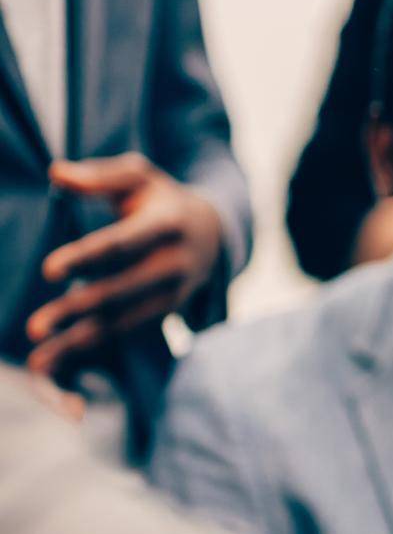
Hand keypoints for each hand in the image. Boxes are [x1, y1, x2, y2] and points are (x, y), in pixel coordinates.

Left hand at [26, 154, 223, 379]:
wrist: (215, 234)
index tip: (49, 271)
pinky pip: (124, 331)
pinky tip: (56, 360)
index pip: (121, 245)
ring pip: (122, 320)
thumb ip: (100, 175)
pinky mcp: (166, 313)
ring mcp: (173, 294)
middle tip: (35, 327)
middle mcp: (174, 265)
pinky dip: (90, 348)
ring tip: (39, 359)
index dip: (86, 258)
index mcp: (167, 226)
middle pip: (120, 292)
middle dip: (76, 311)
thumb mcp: (140, 176)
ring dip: (78, 341)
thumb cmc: (162, 200)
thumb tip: (56, 173)